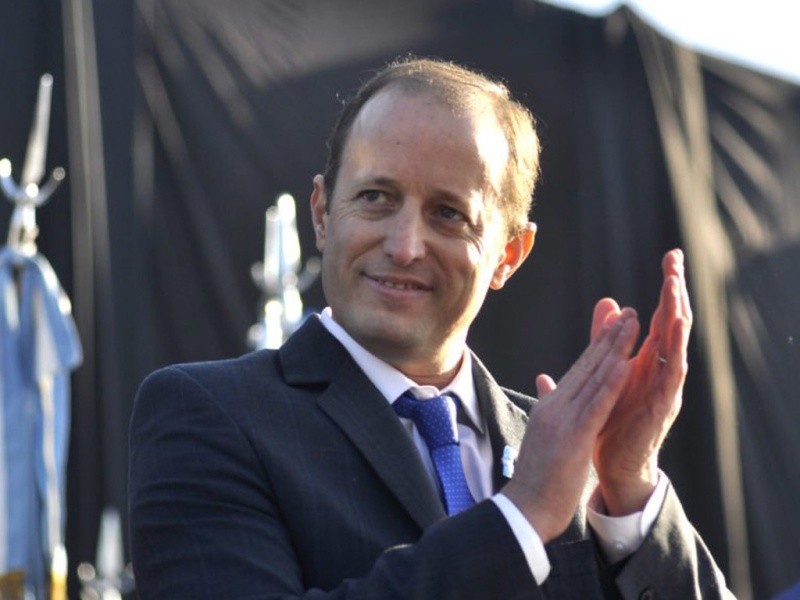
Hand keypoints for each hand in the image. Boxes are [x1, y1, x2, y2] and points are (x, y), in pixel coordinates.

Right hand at [503, 309, 638, 542]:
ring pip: (593, 377)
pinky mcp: (573, 437)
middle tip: (627, 311)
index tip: (613, 323)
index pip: (578, 370)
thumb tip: (544, 381)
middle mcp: (555, 406)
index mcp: (550, 407)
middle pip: (586, 365)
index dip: (598, 345)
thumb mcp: (542, 435)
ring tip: (632, 324)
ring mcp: (563, 419)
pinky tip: (626, 364)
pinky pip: (596, 405)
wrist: (525, 507)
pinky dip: (611, 384)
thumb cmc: (536, 477)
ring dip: (615, 349)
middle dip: (609, 337)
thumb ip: (547, 405)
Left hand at [591, 249, 692, 514]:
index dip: (666, 288)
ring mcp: (663, 389)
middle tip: (677, 261)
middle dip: (675, 293)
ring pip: (676, 347)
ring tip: (676, 290)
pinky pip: (669, 381)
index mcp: (646, 361)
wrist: (613, 465)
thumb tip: (607, 305)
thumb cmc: (611, 421)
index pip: (659, 317)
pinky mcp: (659, 410)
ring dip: (676, 319)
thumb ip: (606, 341)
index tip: (671, 256)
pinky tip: (673, 339)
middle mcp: (660, 371)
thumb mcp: (607, 373)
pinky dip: (672, 358)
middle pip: (672, 324)